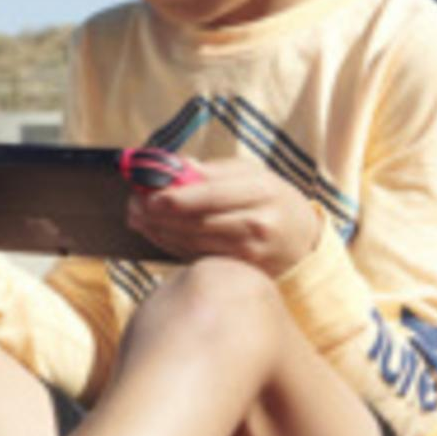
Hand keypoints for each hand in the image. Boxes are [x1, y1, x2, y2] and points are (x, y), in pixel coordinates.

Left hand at [124, 155, 317, 274]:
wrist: (304, 241)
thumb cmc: (270, 198)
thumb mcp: (252, 174)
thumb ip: (213, 171)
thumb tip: (174, 165)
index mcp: (261, 190)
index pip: (212, 193)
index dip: (177, 195)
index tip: (148, 194)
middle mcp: (258, 222)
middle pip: (198, 220)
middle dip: (159, 213)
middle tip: (133, 204)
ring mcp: (250, 251)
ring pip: (193, 240)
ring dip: (159, 229)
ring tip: (136, 216)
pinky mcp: (240, 270)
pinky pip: (198, 256)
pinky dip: (172, 244)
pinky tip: (155, 232)